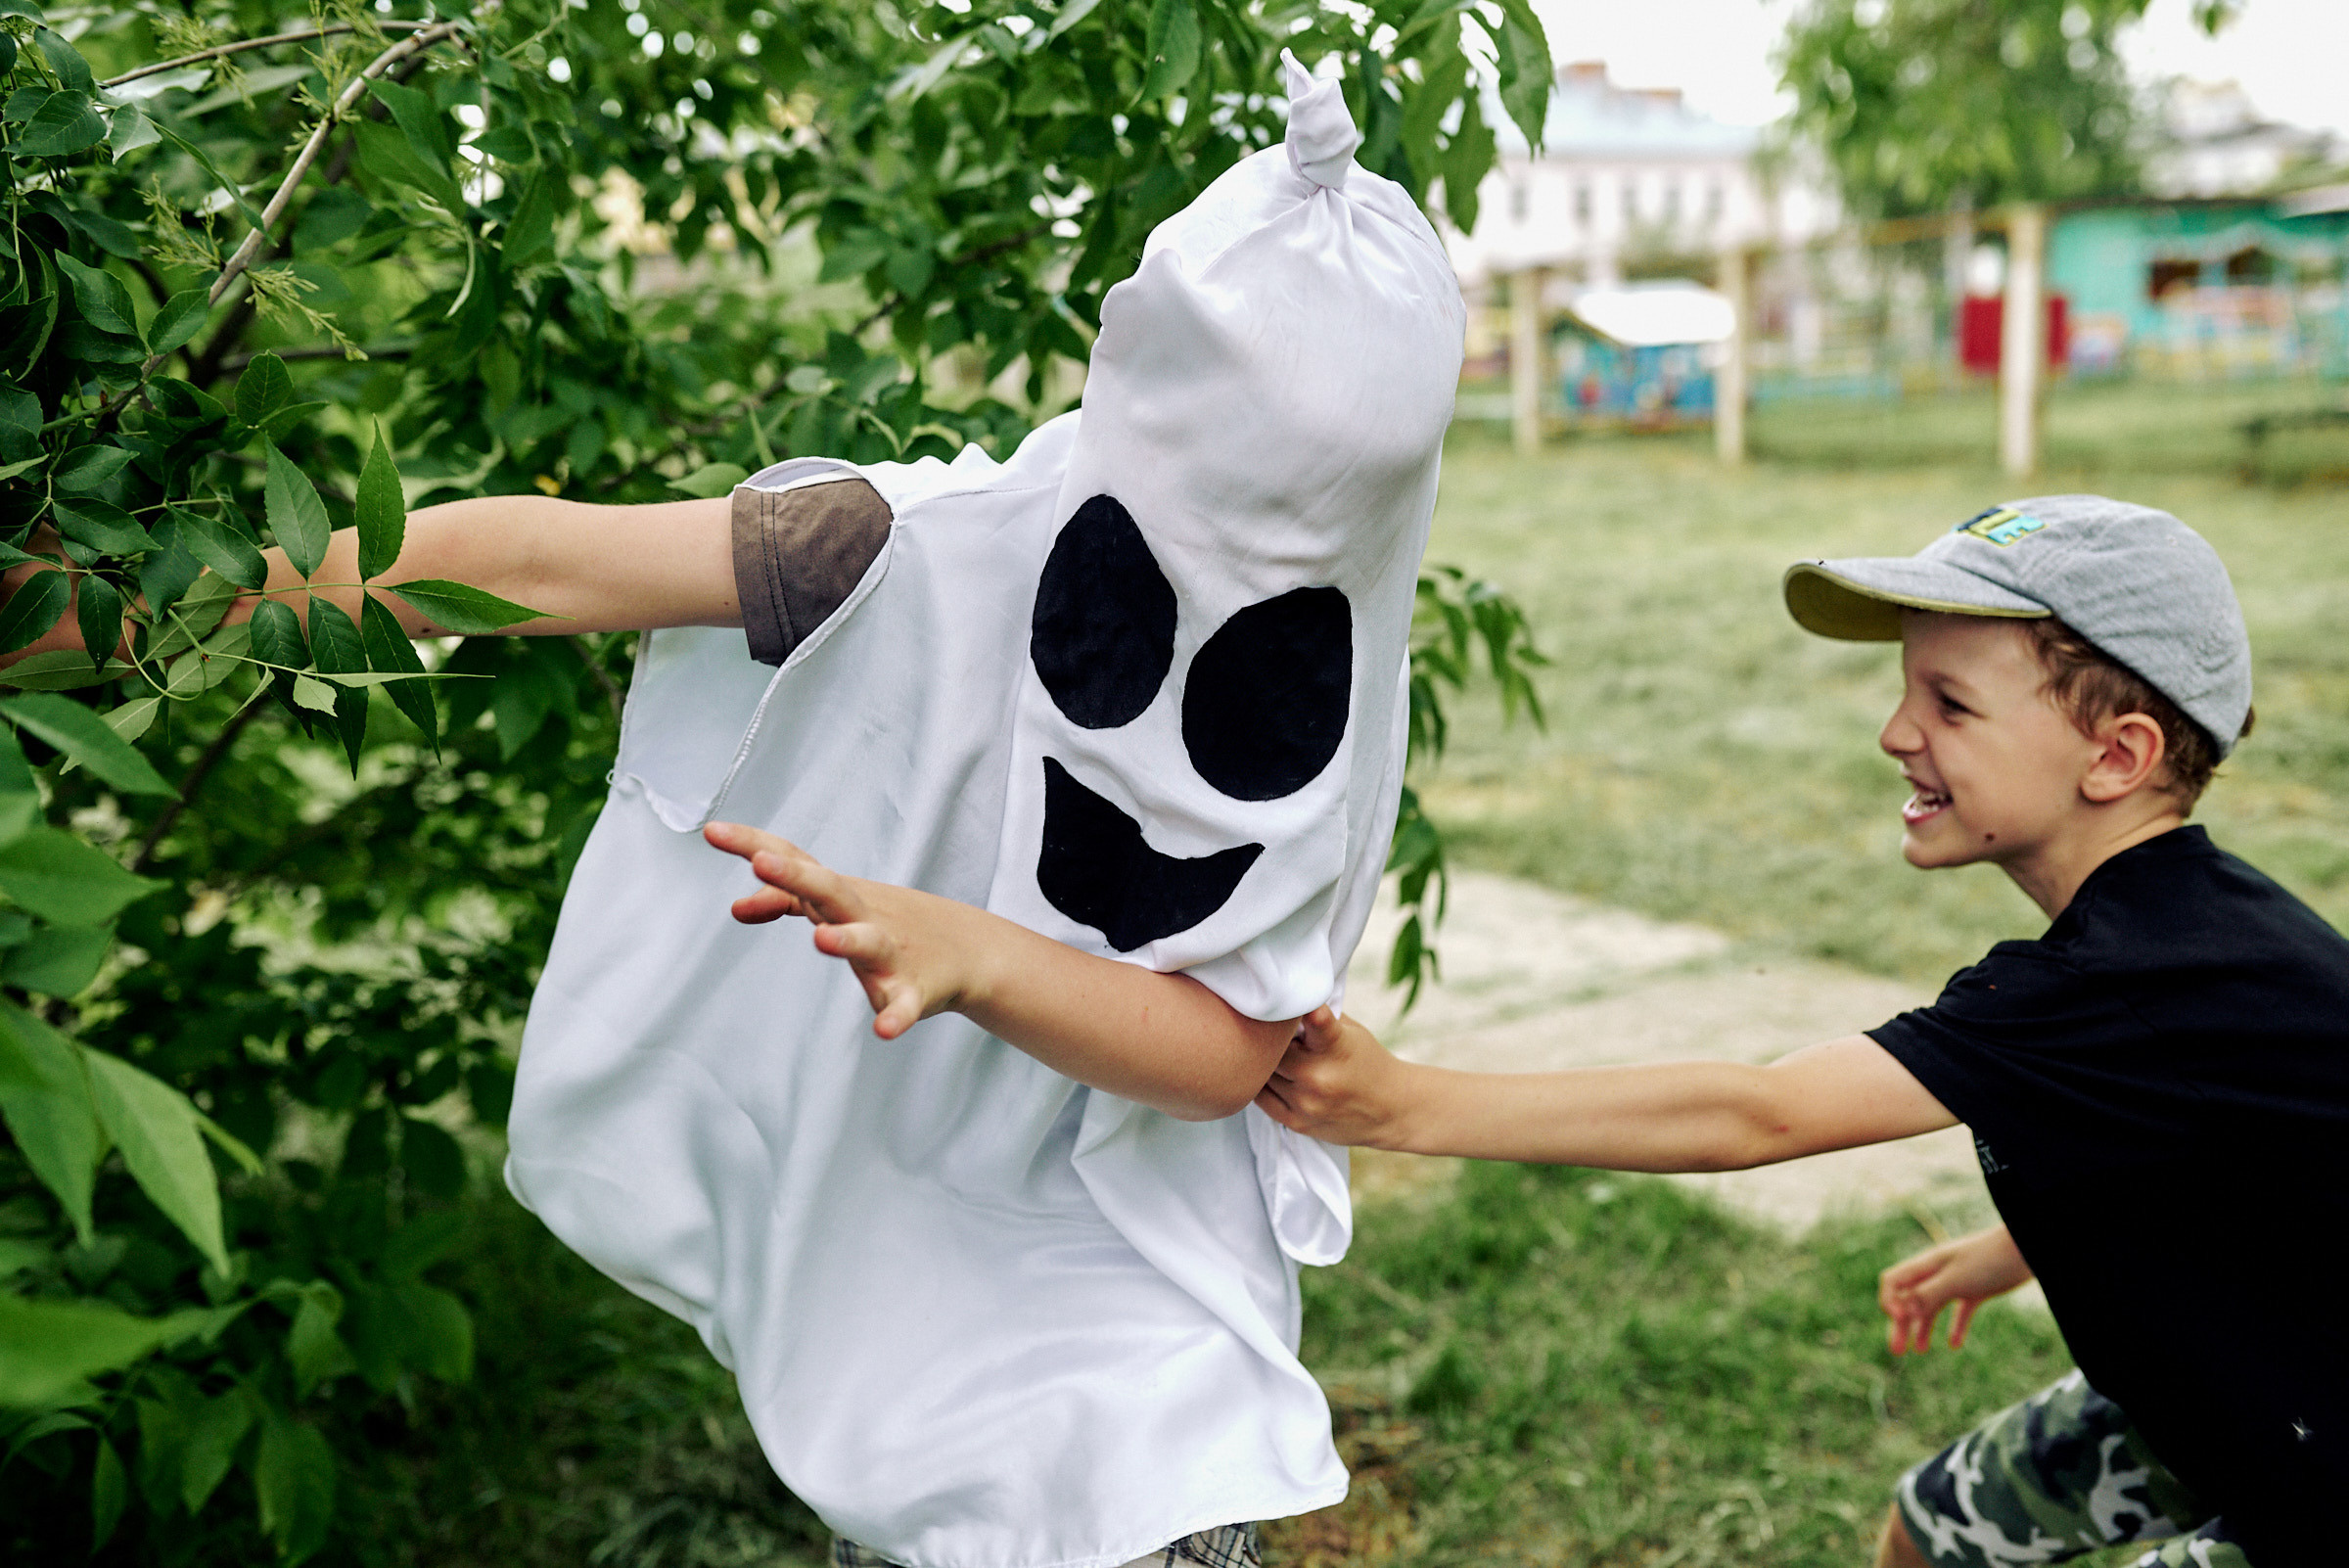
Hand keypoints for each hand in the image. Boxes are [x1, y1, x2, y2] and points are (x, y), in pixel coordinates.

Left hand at [702, 821, 979, 1039]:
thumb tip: (736, 906)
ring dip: (845, 940)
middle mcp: (863, 915)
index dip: (754, 844)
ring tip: (822, 940)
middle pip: (828, 889)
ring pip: (867, 942)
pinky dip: (897, 1015)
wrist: (967, 951)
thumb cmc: (886, 924)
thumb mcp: (835, 906)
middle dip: (795, 875)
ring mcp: (890, 952)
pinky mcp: (914, 990)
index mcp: (839, 894)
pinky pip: (905, 1004)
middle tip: (759, 862)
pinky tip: (884, 1030)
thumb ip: (784, 901)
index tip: (712, 832)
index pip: (794, 860)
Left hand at [1254, 1006, 1418, 1147]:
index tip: (1298, 1000)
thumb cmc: (1368, 1063)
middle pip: (1274, 1049)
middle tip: (1271, 1031)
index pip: (1319, 1024)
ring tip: (1273, 1055)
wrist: (1391, 1110)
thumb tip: (1286, 1000)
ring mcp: (1306, 1102)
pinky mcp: (1297, 1122)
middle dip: (1272, 1039)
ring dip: (1266, 1062)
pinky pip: (1261, 1098)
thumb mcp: (1352, 1033)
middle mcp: (1319, 1076)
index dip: (1306, 1009)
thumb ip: (1320, 1018)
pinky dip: (1262, 1083)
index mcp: (1337, 1047)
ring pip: (1264, 1073)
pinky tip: (1270, 1075)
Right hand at [1878, 1224, 2033, 1354]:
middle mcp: (1937, 1273)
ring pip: (1932, 1307)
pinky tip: (1954, 1344)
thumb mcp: (1956, 1279)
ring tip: (1920, 1350)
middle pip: (1910, 1299)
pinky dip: (1955, 1327)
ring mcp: (1957, 1281)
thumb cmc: (1990, 1259)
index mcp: (1927, 1265)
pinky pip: (1959, 1311)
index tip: (1900, 1320)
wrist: (2024, 1250)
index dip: (1890, 1302)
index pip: (1893, 1282)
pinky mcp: (1976, 1290)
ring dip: (1923, 1328)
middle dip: (1901, 1324)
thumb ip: (1929, 1294)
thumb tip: (1901, 1313)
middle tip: (1897, 1350)